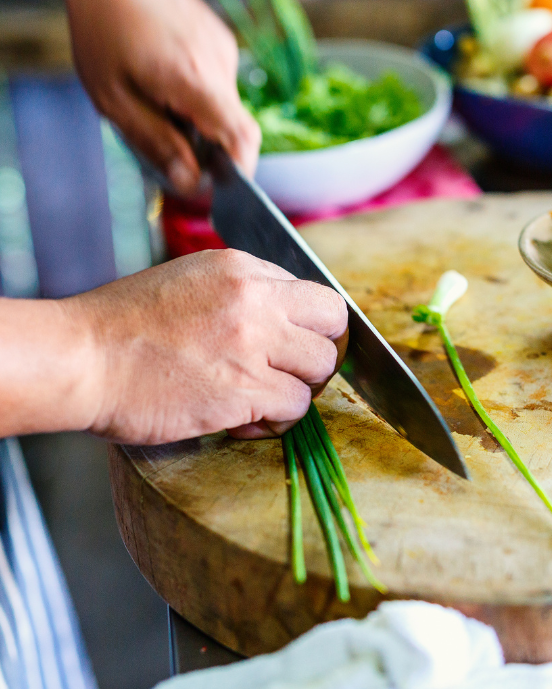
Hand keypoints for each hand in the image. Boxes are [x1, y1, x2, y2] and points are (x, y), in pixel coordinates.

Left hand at [51, 0, 259, 194]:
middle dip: (206, 145)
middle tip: (167, 142)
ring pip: (222, 106)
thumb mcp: (114, 100)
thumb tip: (190, 184)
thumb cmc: (104, 29)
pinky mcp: (222, 41)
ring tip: (157, 99)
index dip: (242, 171)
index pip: (242, 137)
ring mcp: (224, 50)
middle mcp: (219, 65)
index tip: (225, 189)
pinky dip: (197, 93)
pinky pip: (217, 83)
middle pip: (230, 126)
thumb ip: (156, 143)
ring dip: (197, 117)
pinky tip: (166, 77)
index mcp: (193, 81)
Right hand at [64, 249, 347, 443]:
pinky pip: (294, 407)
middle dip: (317, 353)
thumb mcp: (190, 281)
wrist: (80, 359)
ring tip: (260, 398)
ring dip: (296, 389)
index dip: (311, 326)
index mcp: (241, 268)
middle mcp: (255, 300)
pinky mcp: (245, 389)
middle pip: (333, 326)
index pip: (317, 294)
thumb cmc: (123, 326)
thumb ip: (243, 292)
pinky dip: (275, 420)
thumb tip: (284, 317)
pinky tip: (243, 419)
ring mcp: (253, 344)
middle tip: (289, 372)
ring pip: (320, 369)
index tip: (294, 345)